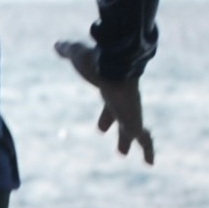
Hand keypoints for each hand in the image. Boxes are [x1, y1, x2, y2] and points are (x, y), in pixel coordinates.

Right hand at [55, 42, 154, 163]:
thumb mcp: (77, 55)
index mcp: (111, 90)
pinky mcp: (134, 121)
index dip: (106, 118)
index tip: (101, 128)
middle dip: (120, 133)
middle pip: (121, 120)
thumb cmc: (96, 60)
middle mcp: (122, 102)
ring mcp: (130, 112)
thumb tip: (57, 44)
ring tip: (124, 154)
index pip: (109, 106)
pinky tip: (151, 163)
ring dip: (128, 142)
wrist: (114, 62)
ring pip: (132, 132)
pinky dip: (148, 151)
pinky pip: (144, 139)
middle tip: (120, 148)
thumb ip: (68, 51)